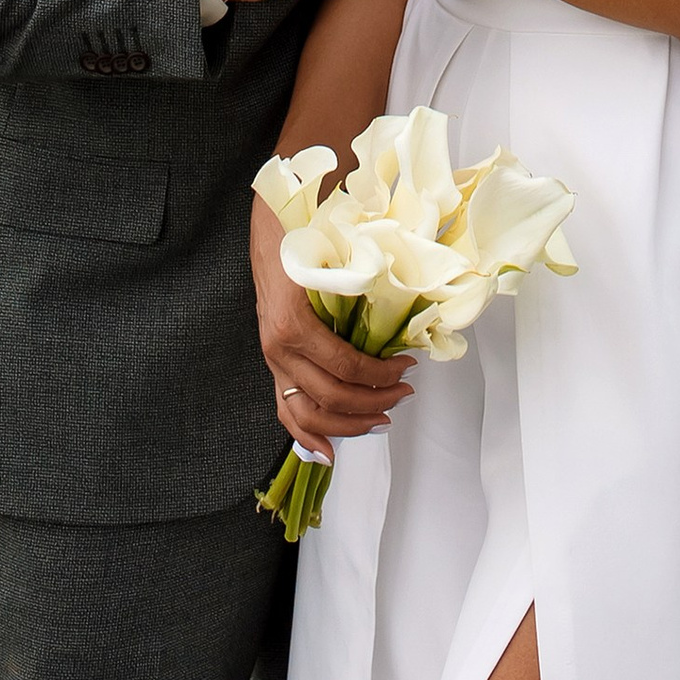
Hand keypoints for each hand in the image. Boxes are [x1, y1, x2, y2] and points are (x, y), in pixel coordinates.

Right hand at [253, 199, 410, 443]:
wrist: (269, 228)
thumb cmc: (304, 237)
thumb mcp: (335, 256)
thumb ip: (363, 283)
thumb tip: (409, 306)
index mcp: (293, 324)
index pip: (345, 366)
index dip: (380, 374)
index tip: (407, 367)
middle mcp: (278, 349)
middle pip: (330, 396)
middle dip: (373, 402)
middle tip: (403, 393)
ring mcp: (273, 360)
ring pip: (308, 413)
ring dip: (348, 424)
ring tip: (381, 420)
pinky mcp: (273, 364)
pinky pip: (285, 410)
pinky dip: (307, 435)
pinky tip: (329, 451)